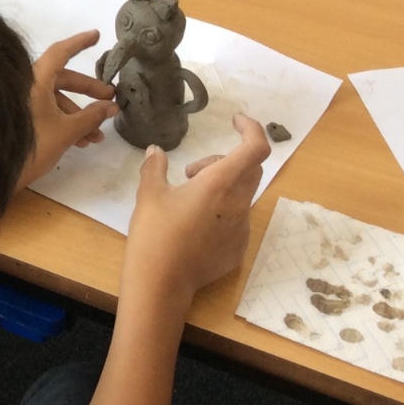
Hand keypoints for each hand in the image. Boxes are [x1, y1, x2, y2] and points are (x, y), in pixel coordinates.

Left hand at [18, 30, 118, 188]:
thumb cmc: (32, 146)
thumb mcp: (67, 131)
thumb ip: (91, 116)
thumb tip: (112, 106)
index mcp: (35, 80)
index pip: (60, 52)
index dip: (79, 43)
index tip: (97, 36)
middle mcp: (26, 85)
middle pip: (61, 78)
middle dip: (87, 90)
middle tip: (110, 99)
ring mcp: (21, 101)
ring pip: (54, 98)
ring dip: (78, 113)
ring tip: (97, 135)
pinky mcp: (18, 116)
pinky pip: (45, 110)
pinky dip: (63, 120)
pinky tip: (81, 141)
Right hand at [123, 113, 270, 312]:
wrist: (162, 283)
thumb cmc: (154, 233)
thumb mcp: (148, 195)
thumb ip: (154, 168)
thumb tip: (156, 151)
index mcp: (220, 184)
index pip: (255, 148)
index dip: (252, 129)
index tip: (235, 121)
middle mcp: (238, 203)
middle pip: (249, 169)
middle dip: (224, 160)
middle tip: (193, 171)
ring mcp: (242, 228)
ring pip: (241, 194)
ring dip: (222, 187)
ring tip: (188, 200)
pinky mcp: (238, 248)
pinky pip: (236, 220)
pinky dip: (221, 212)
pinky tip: (193, 227)